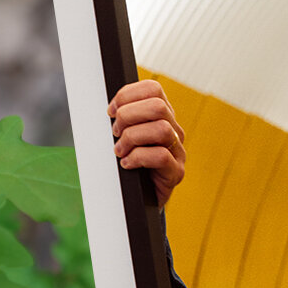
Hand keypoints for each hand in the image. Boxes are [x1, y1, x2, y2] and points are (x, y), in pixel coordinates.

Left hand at [108, 80, 185, 207]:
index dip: (127, 95)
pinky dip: (137, 158)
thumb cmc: (129, 164)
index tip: (111, 111)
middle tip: (115, 132)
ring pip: (161, 129)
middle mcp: (174, 130)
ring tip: (119, 150)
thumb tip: (109, 109)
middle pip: (157, 106)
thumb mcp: (123, 136)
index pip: (153, 89)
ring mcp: (178, 151)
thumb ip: (121, 120)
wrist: (138, 199)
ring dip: (132, 138)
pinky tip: (126, 164)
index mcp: (161, 116)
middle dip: (128, 116)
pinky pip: (161, 156)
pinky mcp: (176, 172)